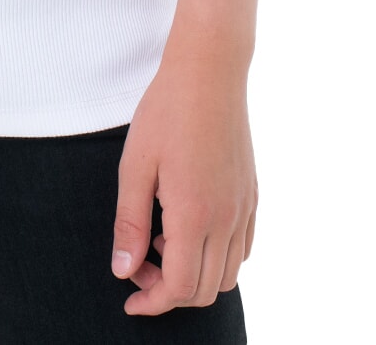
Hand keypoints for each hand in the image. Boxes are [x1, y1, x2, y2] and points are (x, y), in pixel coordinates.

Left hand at [110, 55, 256, 315]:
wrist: (209, 71)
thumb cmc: (166, 113)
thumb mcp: (135, 166)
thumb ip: (128, 222)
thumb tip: (123, 272)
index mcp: (194, 215)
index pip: (179, 287)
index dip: (152, 303)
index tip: (129, 300)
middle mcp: (226, 219)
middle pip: (205, 290)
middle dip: (169, 292)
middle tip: (138, 264)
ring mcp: (244, 208)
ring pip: (228, 274)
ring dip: (194, 276)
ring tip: (160, 240)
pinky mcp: (252, 195)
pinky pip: (243, 248)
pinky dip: (217, 257)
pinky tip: (189, 229)